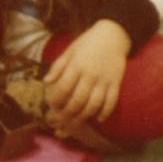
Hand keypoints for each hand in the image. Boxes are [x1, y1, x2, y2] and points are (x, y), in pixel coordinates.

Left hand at [43, 20, 129, 135]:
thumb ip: (58, 66)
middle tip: (59, 123)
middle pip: (77, 101)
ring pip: (93, 106)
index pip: (63, 88)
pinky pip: (111, 102)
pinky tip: (98, 119)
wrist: (113, 35)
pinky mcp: (116, 84)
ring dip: (83, 118)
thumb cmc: (87, 43)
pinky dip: (105, 112)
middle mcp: (90, 75)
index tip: (51, 106)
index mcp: (76, 66)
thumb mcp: (69, 50)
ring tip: (74, 125)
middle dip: (66, 115)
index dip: (55, 100)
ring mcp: (104, 81)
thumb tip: (46, 82)